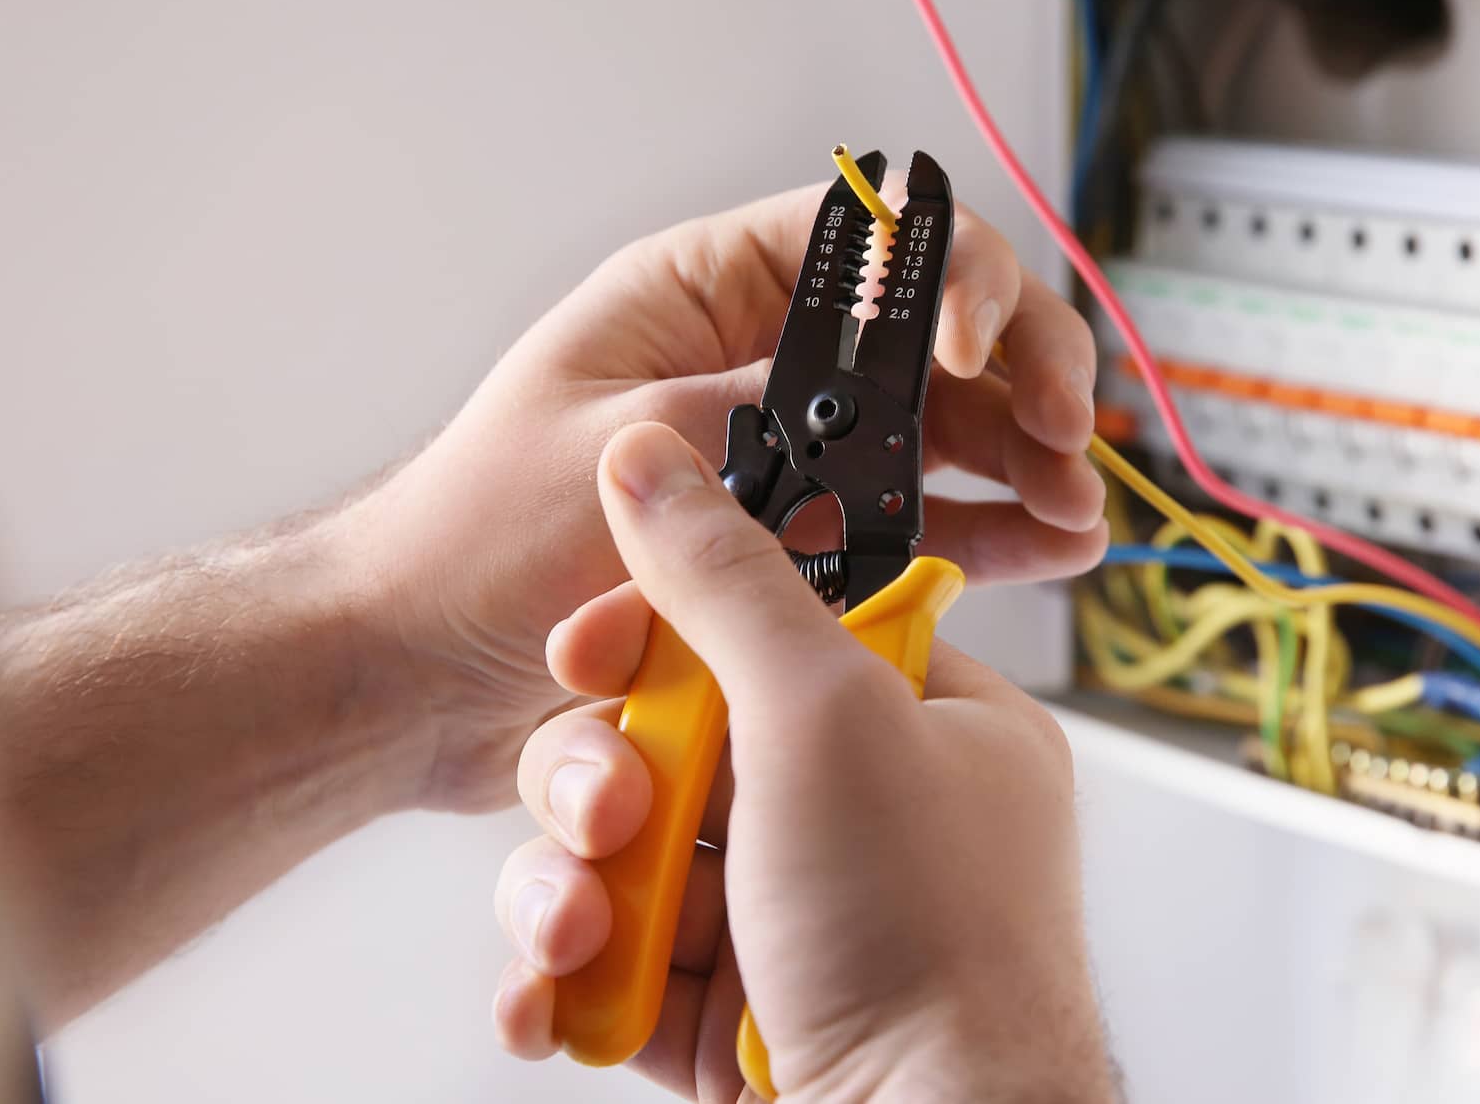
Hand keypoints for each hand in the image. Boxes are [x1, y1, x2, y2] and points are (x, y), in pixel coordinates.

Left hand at [335, 178, 1106, 810]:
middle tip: (1069, 435)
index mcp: (700, 296)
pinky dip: (985, 528)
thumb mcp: (619, 457)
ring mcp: (788, 451)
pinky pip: (915, 515)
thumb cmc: (471, 541)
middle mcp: (758, 361)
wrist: (414, 672)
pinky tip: (1045, 548)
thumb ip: (761, 414)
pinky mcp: (800, 539)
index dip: (947, 275)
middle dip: (1017, 373)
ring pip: (941, 427)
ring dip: (1021, 459)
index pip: (862, 238)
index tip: (979, 351)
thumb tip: (890, 381)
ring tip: (1079, 512)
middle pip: (928, 331)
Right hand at [489, 424, 1115, 1101]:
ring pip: (629, 857)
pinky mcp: (731, 1015)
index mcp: (923, 724)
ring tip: (582, 930)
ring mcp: (793, 920)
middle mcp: (861, 818)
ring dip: (574, 885)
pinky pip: (618, 964)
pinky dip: (571, 979)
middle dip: (603, 778)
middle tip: (609, 814)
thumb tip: (650, 463)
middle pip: (675, 743)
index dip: (664, 633)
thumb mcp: (824, 718)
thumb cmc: (926, 946)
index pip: (769, 631)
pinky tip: (554, 997)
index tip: (589, 650)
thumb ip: (726, 584)